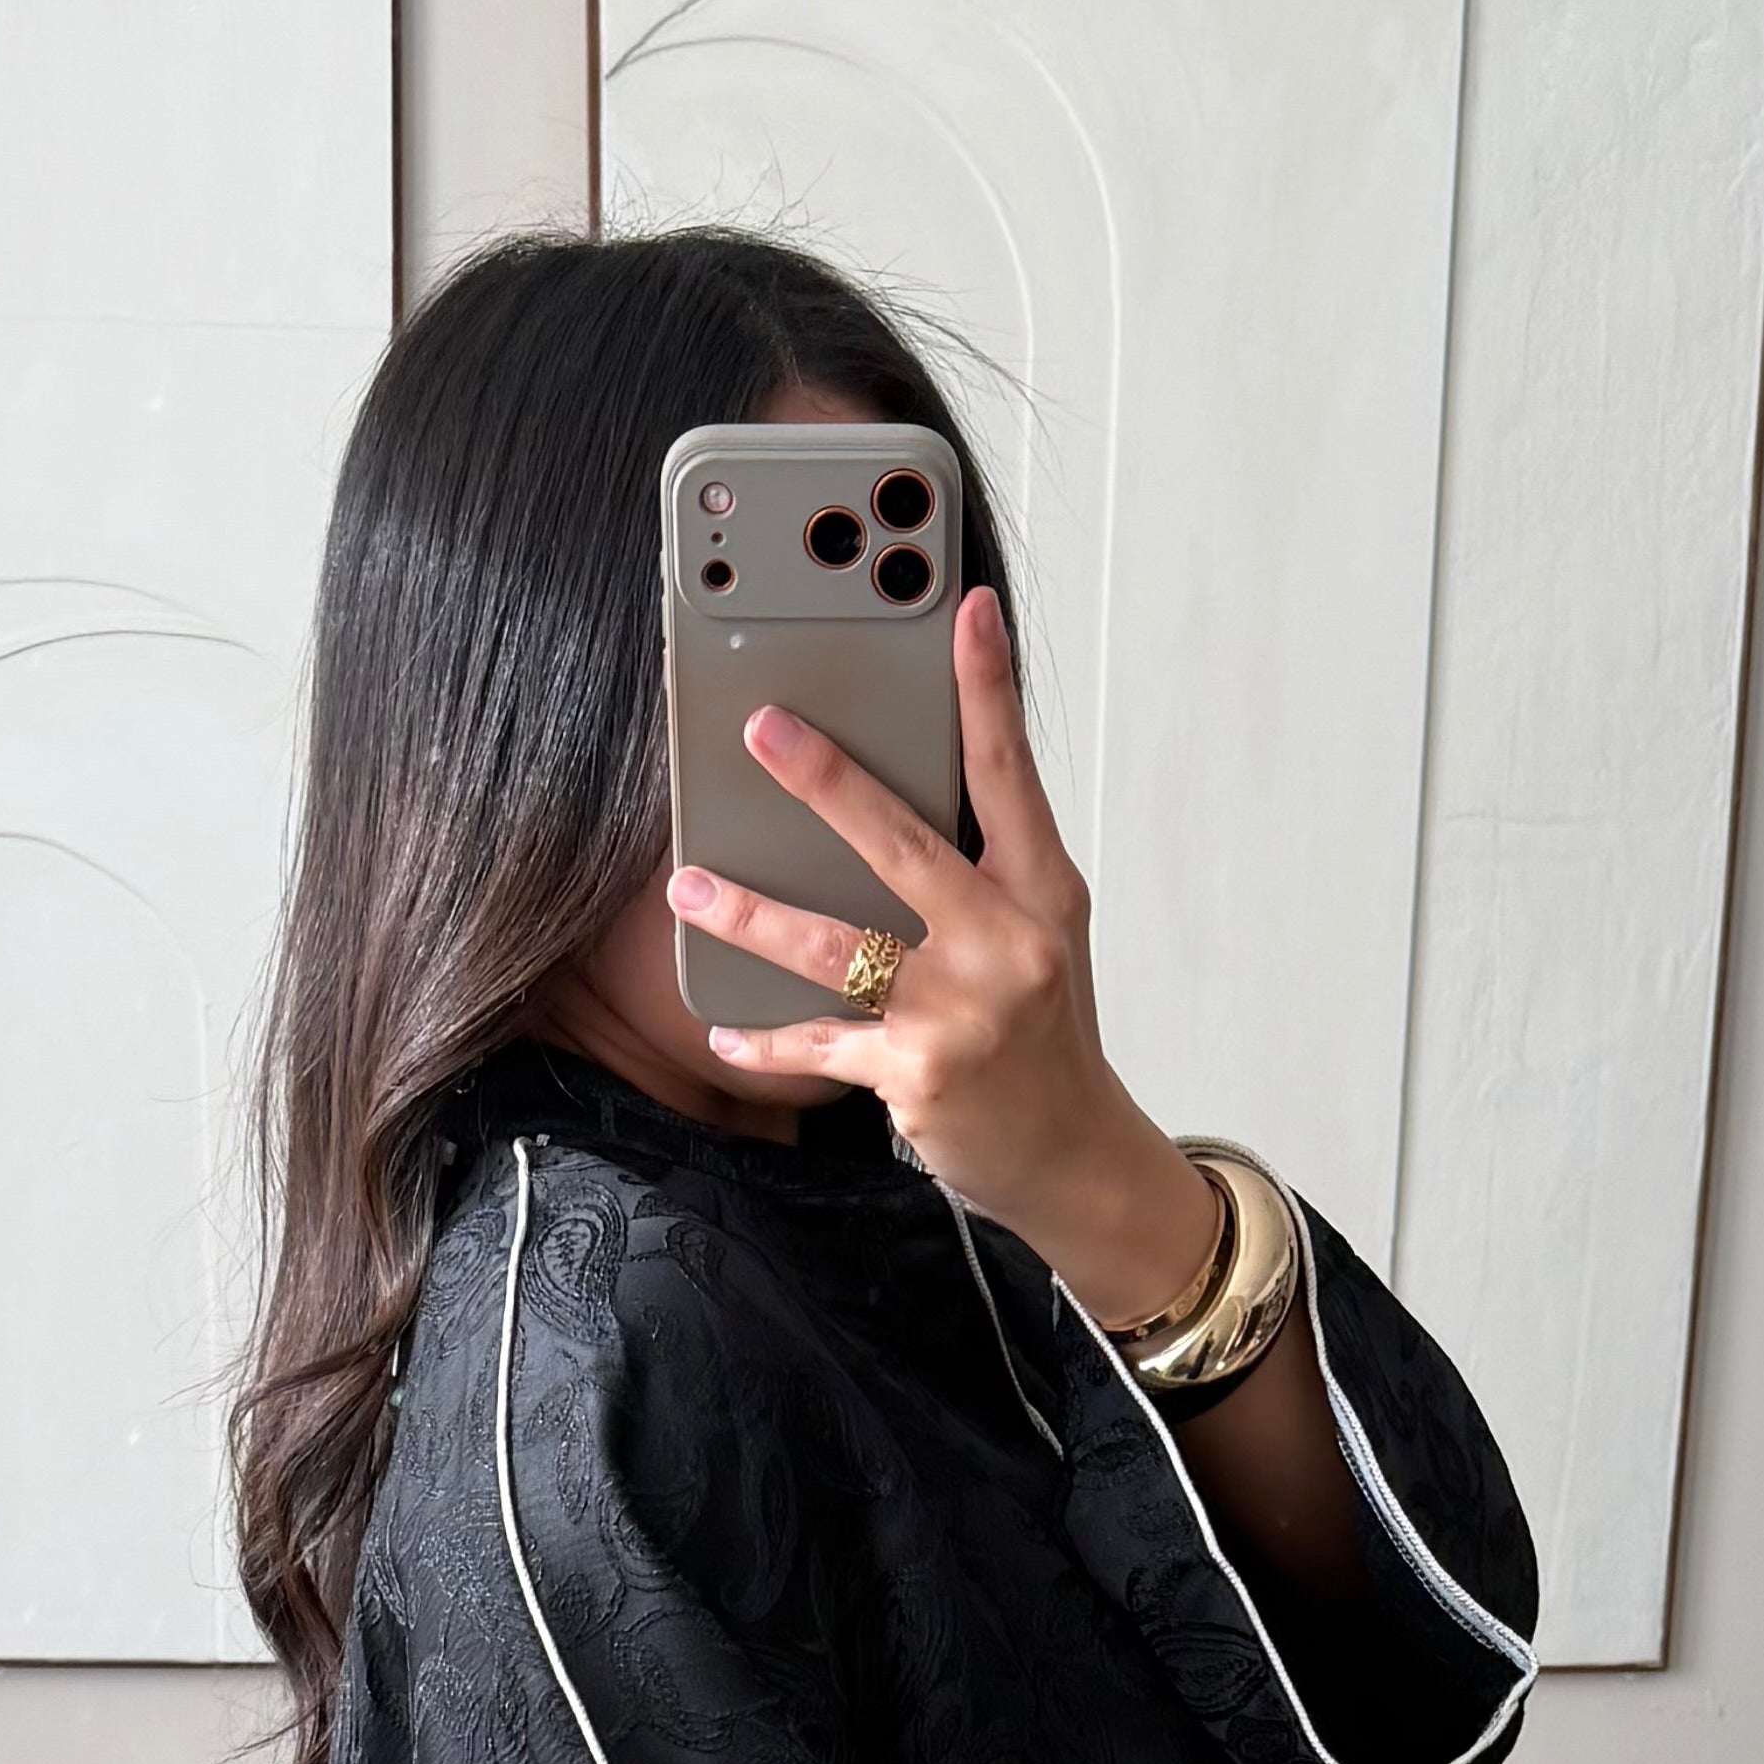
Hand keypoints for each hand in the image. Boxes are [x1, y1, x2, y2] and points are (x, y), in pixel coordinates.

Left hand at [670, 589, 1216, 1328]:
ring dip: (751, 913)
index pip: (1010, 772)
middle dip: (824, 781)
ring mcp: (962, 1010)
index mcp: (1040, 891)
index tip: (963, 607)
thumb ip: (981, 870)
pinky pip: (820, 1045)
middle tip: (761, 727)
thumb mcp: (1038, 937)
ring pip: (836, 944)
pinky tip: (725, 1028)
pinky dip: (766, 1040)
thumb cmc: (1044, 1037)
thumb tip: (889, 798)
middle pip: (903, 842)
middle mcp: (1008, 941)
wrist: (1075, 1157)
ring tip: (689, 886)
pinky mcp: (918, 1074)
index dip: (986, 686)